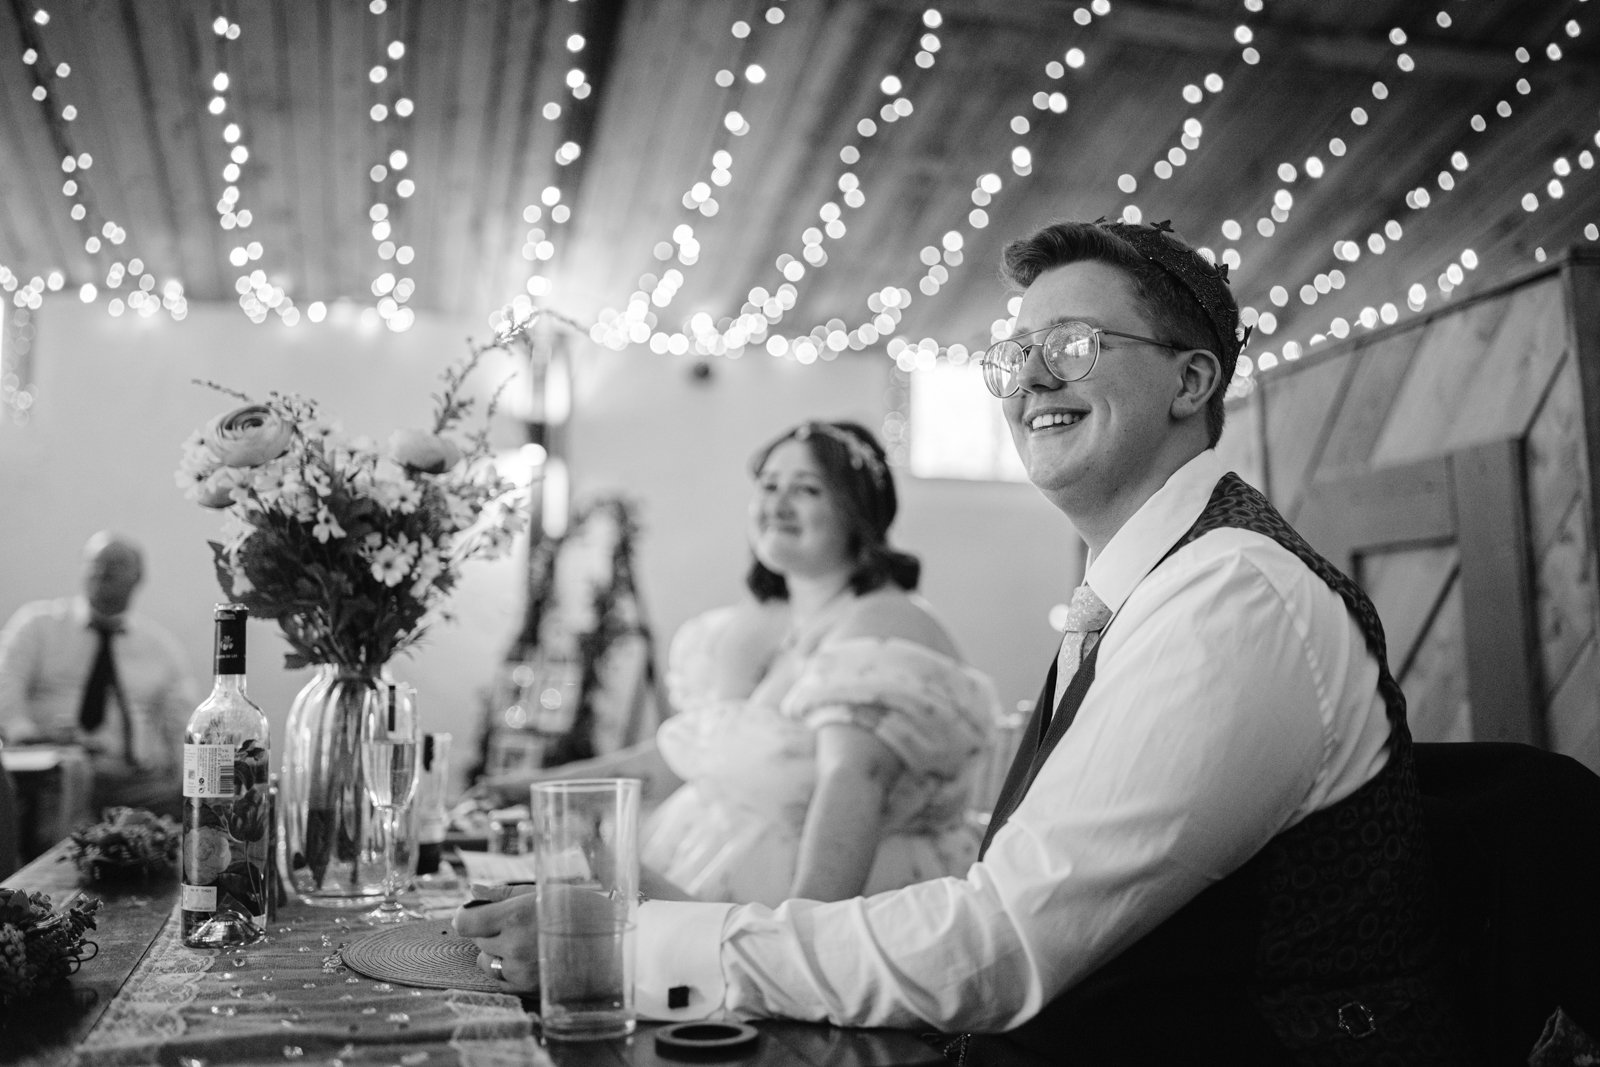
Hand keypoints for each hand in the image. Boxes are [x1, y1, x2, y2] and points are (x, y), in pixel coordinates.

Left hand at [453, 885, 626, 995]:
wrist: (616, 946)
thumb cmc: (584, 911)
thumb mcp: (545, 893)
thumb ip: (503, 894)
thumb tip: (472, 892)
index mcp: (515, 916)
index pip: (465, 922)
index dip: (468, 916)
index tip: (475, 914)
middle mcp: (514, 945)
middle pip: (478, 940)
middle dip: (490, 931)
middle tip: (516, 923)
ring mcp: (520, 971)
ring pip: (486, 962)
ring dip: (496, 952)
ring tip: (523, 941)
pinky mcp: (528, 989)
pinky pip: (500, 981)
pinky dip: (507, 970)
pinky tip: (529, 959)